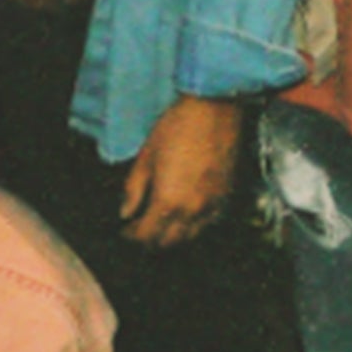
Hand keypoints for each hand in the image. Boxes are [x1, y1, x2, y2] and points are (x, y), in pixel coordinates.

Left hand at [120, 96, 244, 248]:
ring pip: (189, 236)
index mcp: (168, 201)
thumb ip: (133, 189)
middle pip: (168, 241)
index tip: (125, 231)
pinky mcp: (227, 196)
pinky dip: (194, 226)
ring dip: (172, 236)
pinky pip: (208, 223)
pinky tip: (185, 216)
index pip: (146, 235)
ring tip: (160, 226)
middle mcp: (192, 210)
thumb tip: (125, 212)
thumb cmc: (176, 128)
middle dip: (150, 241)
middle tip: (139, 231)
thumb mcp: (146, 156)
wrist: (214, 110)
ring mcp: (212, 205)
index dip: (132, 236)